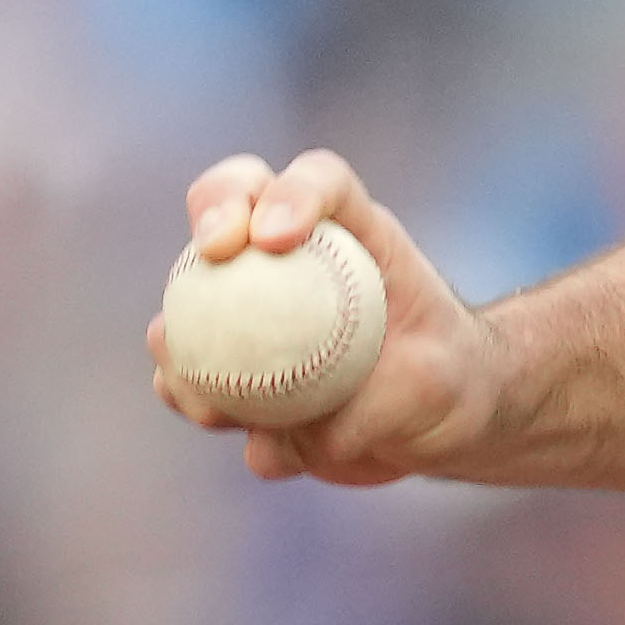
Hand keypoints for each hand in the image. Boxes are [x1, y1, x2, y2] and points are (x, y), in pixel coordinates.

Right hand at [151, 150, 486, 483]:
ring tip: (203, 384)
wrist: (439, 422)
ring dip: (178, 335)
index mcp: (346, 231)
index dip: (290, 192)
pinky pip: (201, 390)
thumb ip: (379, 403)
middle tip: (214, 255)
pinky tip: (251, 441)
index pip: (318, 182)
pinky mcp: (237, 373)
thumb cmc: (447, 379)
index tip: (271, 237)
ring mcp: (250, 312)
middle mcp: (285, 258)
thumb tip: (306, 440)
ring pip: (189, 303)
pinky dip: (208, 410)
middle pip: (228, 204)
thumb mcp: (438, 385)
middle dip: (212, 213)